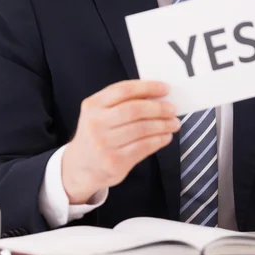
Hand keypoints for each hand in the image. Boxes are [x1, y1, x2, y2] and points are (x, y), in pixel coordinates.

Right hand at [61, 80, 178, 203]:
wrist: (80, 166)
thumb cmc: (98, 133)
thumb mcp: (100, 113)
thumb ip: (122, 102)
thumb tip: (158, 96)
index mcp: (93, 105)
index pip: (124, 90)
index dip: (147, 87)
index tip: (165, 88)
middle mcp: (96, 123)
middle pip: (134, 110)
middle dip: (158, 108)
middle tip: (173, 109)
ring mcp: (104, 144)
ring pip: (141, 129)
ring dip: (163, 125)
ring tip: (173, 123)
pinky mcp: (114, 162)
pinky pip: (143, 147)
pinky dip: (159, 140)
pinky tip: (166, 137)